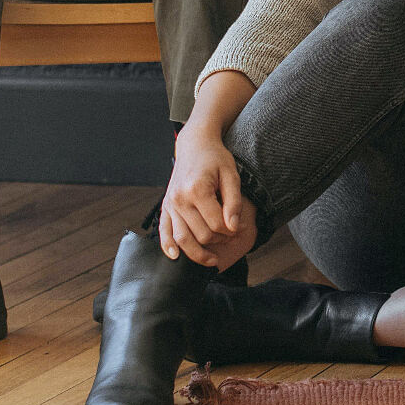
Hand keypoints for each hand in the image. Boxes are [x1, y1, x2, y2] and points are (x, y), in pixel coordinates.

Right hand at [159, 125, 256, 268]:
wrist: (195, 145)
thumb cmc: (216, 158)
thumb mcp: (231, 175)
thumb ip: (234, 202)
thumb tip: (234, 228)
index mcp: (197, 189)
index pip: (216, 224)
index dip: (231, 231)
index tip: (240, 229)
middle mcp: (180, 199)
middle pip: (201, 234)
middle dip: (219, 241)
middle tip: (231, 238)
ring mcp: (170, 204)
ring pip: (182, 239)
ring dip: (198, 253)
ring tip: (212, 260)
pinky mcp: (165, 206)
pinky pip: (164, 231)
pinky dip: (168, 246)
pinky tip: (176, 257)